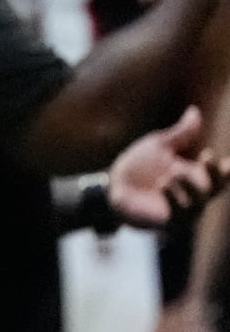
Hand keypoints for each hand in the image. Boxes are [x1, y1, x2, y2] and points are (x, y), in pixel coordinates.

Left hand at [107, 106, 225, 226]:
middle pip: (214, 189)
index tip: (229, 161)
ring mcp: (180, 210)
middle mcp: (193, 195)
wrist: (112, 184)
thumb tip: (194, 111)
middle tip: (207, 157)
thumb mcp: (160, 145)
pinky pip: (177, 215)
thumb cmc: (139, 166)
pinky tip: (164, 185)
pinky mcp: (165, 221)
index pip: (219, 176)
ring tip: (171, 174)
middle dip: (215, 175)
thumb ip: (180, 134)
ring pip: (198, 204)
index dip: (227, 170)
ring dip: (189, 187)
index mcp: (195, 177)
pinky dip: (174, 200)